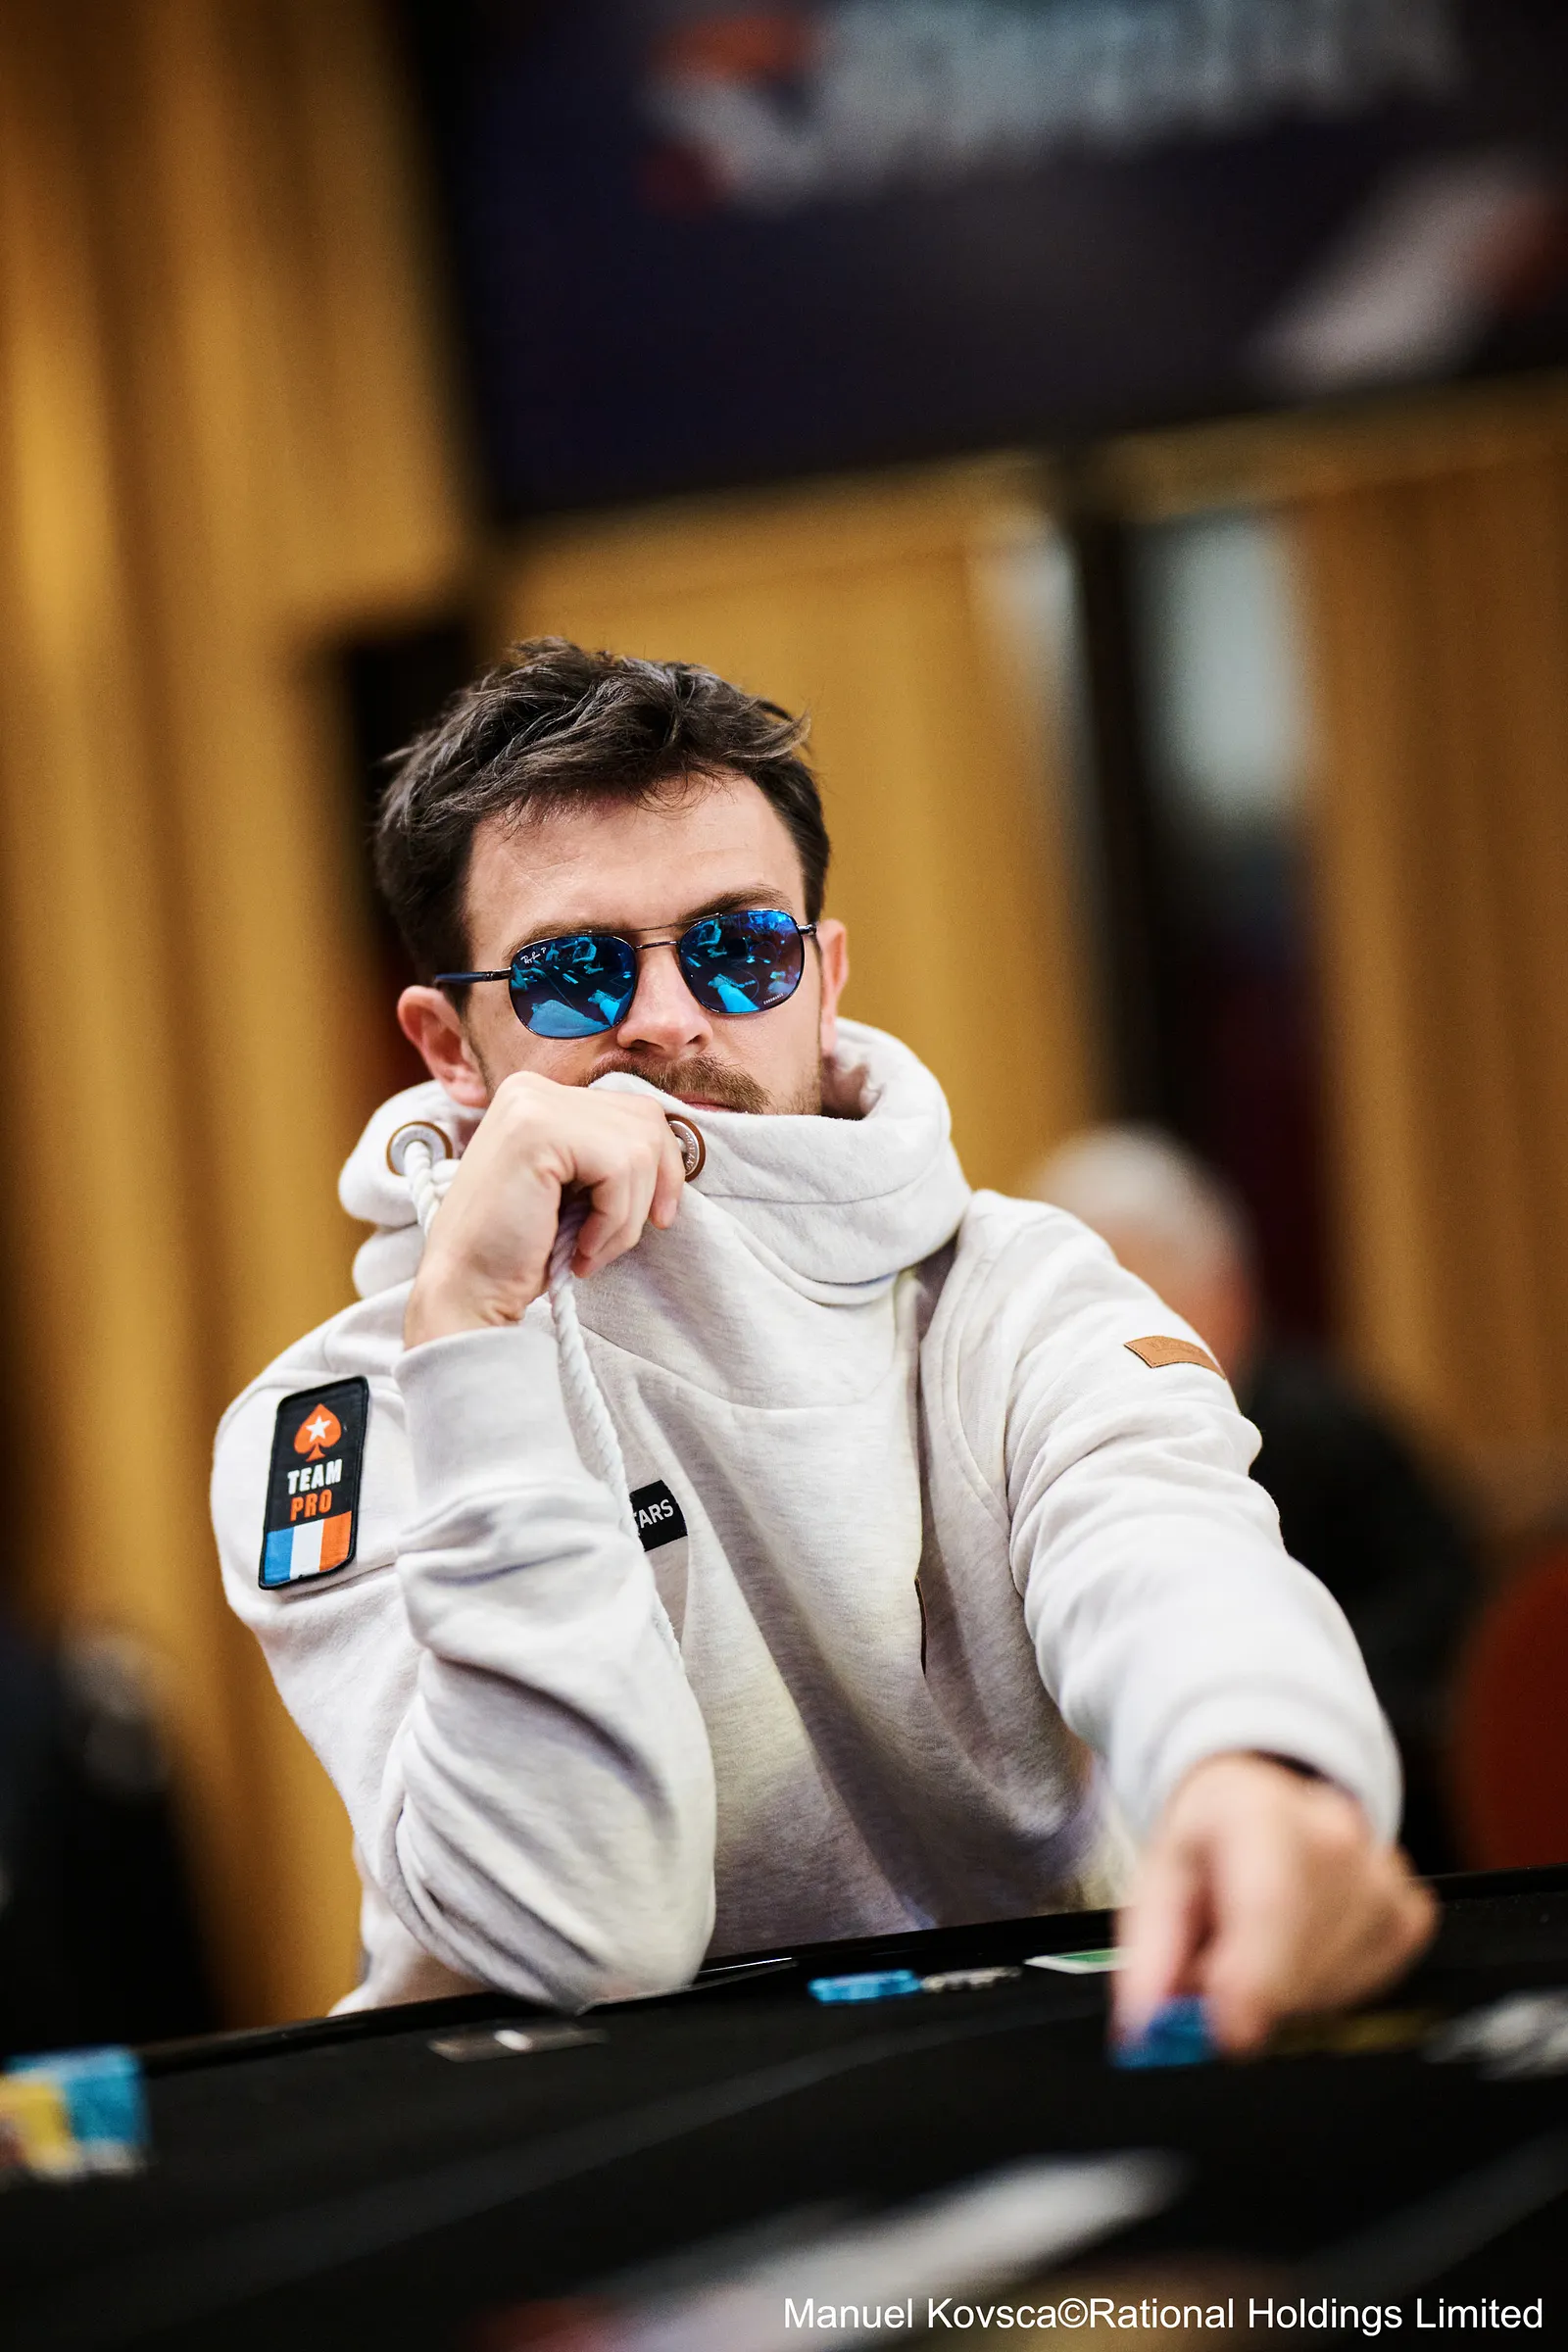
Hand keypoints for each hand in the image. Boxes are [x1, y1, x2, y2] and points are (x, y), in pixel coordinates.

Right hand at [403, 1073, 687, 1347]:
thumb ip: (606, 1154)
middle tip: (616, 1239)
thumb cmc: (519, 1252)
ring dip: (628, 1216)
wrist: (464, 1293)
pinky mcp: (537, 1130)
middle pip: (646, 1120)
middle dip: (653, 1187)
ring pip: (640, 1147)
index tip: (654, 1216)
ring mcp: (532, 1103)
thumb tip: (676, 1146)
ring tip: (588, 1250)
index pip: (634, 1111)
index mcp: (539, 1096)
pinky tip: (579, 1249)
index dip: (660, 1167)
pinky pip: (621, 1168)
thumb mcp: (572, 1188)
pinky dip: (614, 1221)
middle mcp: (531, 1088)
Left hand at [1114, 1753, 1435, 2055]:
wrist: (1267, 1801)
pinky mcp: (1409, 1911)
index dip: (1253, 1980)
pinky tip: (1302, 1951)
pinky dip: (1329, 1988)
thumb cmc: (1212, 1837)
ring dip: (1287, 1993)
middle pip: (1303, 1956)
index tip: (1227, 2034)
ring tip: (1258, 1945)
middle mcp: (1333, 1832)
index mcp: (1258, 1809)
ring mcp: (1382, 1873)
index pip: (1270, 1902)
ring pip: (1333, 1982)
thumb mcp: (1158, 1876)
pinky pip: (1369, 1984)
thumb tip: (1147, 2024)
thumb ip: (1151, 1952)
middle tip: (1217, 1971)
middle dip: (1253, 1992)